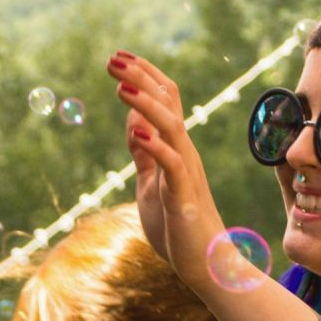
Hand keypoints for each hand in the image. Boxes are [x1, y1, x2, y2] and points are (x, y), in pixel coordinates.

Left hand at [106, 50, 224, 287]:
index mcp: (177, 149)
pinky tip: (136, 131)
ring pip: (172, 127)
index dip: (145, 77)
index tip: (120, 57)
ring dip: (147, 104)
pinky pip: (172, 164)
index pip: (166, 101)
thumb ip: (144, 153)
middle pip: (168, 104)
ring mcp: (187, 172)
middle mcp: (185, 153)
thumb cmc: (179, 225)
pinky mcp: (184, 195)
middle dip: (141, 78)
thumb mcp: (152, 183)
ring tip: (120, 86)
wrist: (207, 262)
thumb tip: (133, 121)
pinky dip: (155, 145)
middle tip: (113, 59)